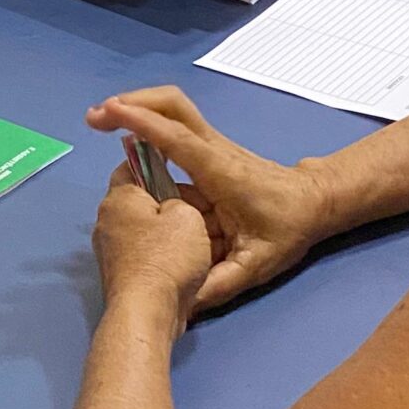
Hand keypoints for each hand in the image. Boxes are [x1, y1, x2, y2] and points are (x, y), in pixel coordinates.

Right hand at [87, 86, 332, 310]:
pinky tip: (127, 143)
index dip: (143, 124)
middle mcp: (214, 150)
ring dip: (137, 109)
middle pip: (174, 106)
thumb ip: (218, 284)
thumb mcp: (256, 265)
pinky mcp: (209, 150)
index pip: (178, 139)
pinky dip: (148, 124)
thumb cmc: (287, 229)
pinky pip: (175, 127)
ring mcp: (212, 146)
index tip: (110, 115)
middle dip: (134, 103)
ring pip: (173, 111)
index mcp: (221, 172)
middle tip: (95, 117)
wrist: (313, 202)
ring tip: (100, 123)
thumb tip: (179, 305)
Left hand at [92, 170, 213, 335]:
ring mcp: (110, 251)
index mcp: (118, 199)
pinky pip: (145, 253)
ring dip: (170, 231)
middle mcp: (107, 222)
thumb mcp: (187, 215)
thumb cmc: (167, 257)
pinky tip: (187, 261)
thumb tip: (172, 206)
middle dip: (171, 202)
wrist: (148, 312)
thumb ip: (180, 199)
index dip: (155, 162)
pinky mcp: (121, 275)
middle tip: (201, 209)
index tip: (180, 168)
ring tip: (201, 237)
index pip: (130, 166)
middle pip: (141, 201)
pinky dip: (164, 254)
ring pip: (145, 229)